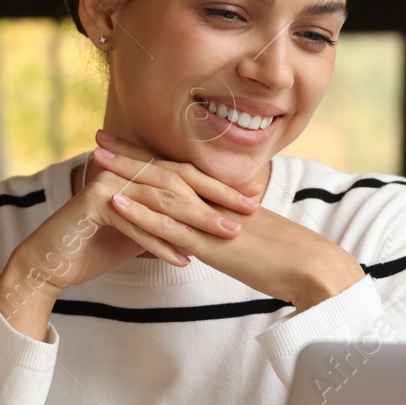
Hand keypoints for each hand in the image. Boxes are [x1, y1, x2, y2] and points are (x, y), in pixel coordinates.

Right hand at [0, 137, 259, 338]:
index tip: (252, 198)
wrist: (51, 262)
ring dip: (195, 221)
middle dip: (216, 198)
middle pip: (178, 181)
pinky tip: (182, 259)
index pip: (185, 175)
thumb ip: (168, 221)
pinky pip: (135, 225)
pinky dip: (159, 243)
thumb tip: (208, 223)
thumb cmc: (96, 247)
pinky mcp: (93, 205)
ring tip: (225, 236)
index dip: (219, 186)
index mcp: (136, 173)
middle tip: (248, 212)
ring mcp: (107, 184)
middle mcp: (123, 172)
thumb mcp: (141, 231)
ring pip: (161, 201)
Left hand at [91, 131, 365, 308]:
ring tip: (94, 160)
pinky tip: (114, 203)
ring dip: (126, 174)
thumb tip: (209, 232)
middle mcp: (211, 202)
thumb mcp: (248, 238)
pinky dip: (140, 213)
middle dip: (130, 154)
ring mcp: (207, 221)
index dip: (150, 156)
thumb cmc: (285, 257)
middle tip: (98, 137)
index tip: (124, 144)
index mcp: (220, 199)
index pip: (179, 171)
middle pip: (164, 171)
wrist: (311, 267)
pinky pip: (168, 226)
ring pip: (160, 191)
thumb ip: (225, 229)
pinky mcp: (208, 244)